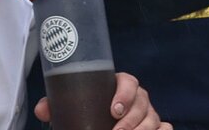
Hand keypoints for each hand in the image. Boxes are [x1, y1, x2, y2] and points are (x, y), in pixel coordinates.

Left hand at [34, 71, 171, 129]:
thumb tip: (42, 109)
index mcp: (121, 85)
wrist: (103, 118)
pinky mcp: (156, 127)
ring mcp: (150, 113)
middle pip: (144, 104)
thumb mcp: (74, 105)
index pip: (130, 82)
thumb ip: (56, 105)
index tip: (114, 110)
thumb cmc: (90, 109)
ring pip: (155, 119)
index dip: (125, 94)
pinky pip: (166, 128)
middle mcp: (139, 98)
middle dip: (131, 120)